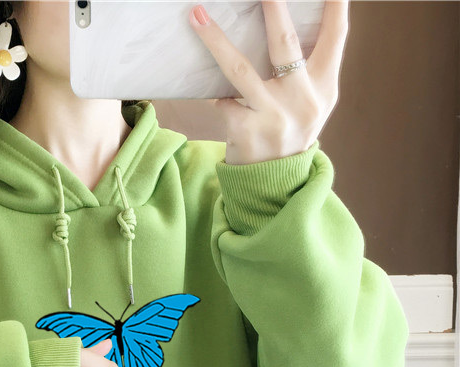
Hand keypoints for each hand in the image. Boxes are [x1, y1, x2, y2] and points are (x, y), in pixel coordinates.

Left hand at [188, 0, 349, 164]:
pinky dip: (217, 94)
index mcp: (324, 87)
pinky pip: (222, 100)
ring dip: (216, 40)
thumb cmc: (291, 131)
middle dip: (273, 9)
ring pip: (240, 68)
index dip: (334, 6)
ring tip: (198, 15)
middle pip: (285, 44)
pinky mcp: (245, 130)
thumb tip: (285, 24)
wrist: (275, 183)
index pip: (335, 37)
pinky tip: (211, 91)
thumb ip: (310, 70)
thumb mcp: (313, 102)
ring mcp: (272, 115)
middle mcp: (302, 99)